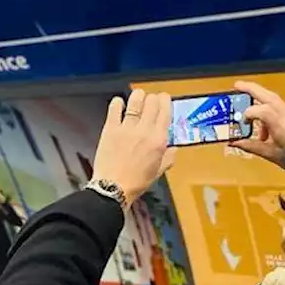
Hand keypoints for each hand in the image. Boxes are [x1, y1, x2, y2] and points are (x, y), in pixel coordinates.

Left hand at [92, 89, 175, 204]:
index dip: (165, 101)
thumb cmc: (135, 183)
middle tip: (150, 99)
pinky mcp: (110, 130)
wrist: (113, 188)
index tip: (163, 98)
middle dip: (152, 98)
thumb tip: (173, 150)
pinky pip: (114, 109)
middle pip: (151, 103)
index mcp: (158, 140)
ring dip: (137, 96)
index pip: (165, 112)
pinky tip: (119, 103)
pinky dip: (117, 103)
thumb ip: (167, 158)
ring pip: (135, 102)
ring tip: (137, 95)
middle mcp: (144, 131)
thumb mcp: (158, 172)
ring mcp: (127, 129)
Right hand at [230, 80, 284, 168]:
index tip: (244, 123)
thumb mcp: (271, 154)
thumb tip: (235, 143)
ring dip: (270, 116)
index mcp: (279, 122)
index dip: (248, 115)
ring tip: (267, 135)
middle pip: (267, 95)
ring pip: (280, 107)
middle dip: (252, 89)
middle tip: (239, 85)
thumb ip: (251, 146)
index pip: (257, 110)